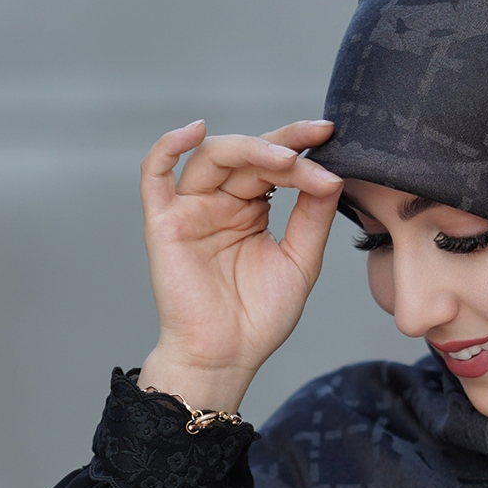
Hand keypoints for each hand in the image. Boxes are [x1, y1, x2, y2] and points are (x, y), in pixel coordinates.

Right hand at [136, 118, 343, 412]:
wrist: (227, 356)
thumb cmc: (259, 317)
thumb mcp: (300, 262)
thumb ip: (313, 218)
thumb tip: (332, 174)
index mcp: (251, 208)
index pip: (274, 165)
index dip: (300, 149)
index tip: (329, 136)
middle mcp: (220, 202)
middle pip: (246, 154)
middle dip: (282, 145)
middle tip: (314, 140)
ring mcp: (191, 209)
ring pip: (212, 158)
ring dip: (249, 149)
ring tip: (284, 158)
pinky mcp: (164, 223)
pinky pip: (154, 175)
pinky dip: (168, 147)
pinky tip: (194, 131)